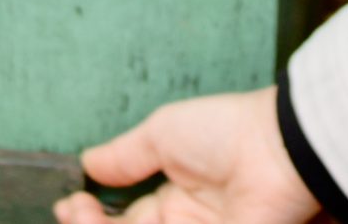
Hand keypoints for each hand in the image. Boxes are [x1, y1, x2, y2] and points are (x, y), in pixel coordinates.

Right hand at [53, 87, 321, 223]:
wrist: (277, 150)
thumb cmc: (228, 131)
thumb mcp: (164, 134)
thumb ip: (125, 156)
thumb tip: (87, 163)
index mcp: (172, 201)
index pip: (120, 221)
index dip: (89, 217)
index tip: (70, 203)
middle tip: (75, 211)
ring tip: (83, 215)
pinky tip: (103, 221)